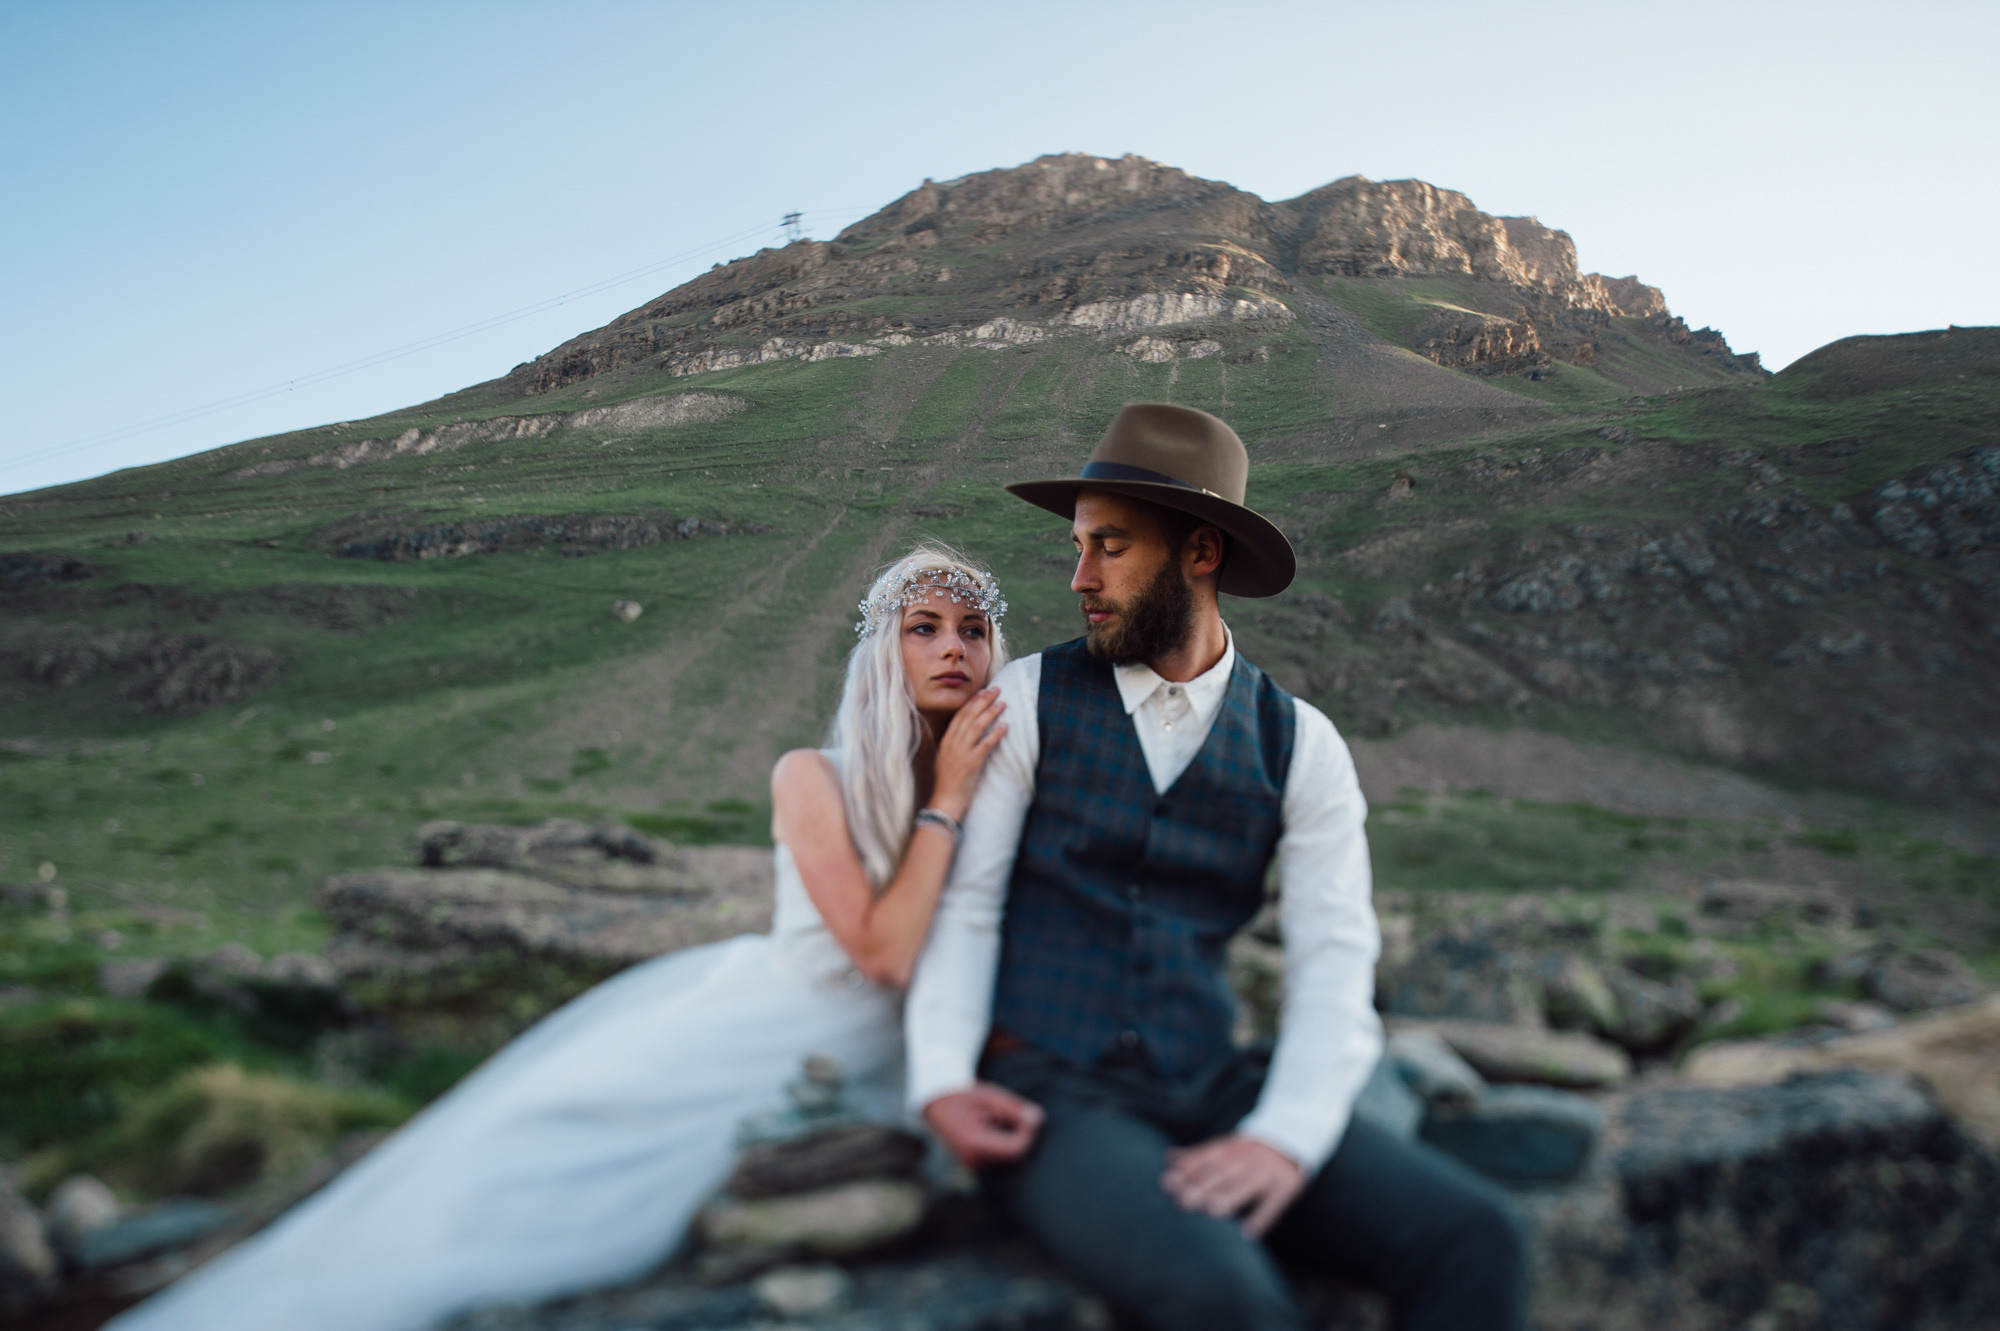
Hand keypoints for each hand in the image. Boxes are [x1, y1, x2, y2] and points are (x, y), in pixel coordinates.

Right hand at [923, 1082, 1043, 1168]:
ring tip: (993, 1118)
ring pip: (1009, 1156)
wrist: (935, 1105)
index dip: (1029, 1133)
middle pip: (1015, 1155)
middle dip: (1019, 1133)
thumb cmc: (963, 1097)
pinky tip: (991, 1127)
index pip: (1016, 1150)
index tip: (1030, 1114)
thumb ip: (1014, 1109)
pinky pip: (1000, 1157)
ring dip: (1011, 1137)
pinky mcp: (976, 1166)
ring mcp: (973, 1166)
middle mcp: (973, 1161)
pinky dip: (1003, 1141)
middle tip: (1004, 1112)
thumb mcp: (989, 1096)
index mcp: (974, 1144)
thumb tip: (1038, 1120)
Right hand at [930, 688, 1006, 817]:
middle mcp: (953, 743)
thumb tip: (965, 733)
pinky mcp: (972, 762)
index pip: (960, 715)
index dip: (972, 702)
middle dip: (984, 700)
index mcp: (946, 740)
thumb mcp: (945, 758)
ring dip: (991, 712)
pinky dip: (996, 734)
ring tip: (1002, 703)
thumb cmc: (947, 782)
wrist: (945, 800)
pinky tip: (1006, 726)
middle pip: (969, 715)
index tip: (982, 692)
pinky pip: (986, 744)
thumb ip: (954, 744)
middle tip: (996, 689)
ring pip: (978, 725)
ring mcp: (962, 751)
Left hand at [1162, 1134, 1304, 1238]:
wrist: (1293, 1140)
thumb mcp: (1227, 1147)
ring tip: (1213, 1212)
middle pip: (1222, 1173)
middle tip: (1185, 1201)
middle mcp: (1246, 1159)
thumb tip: (1168, 1159)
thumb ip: (1199, 1155)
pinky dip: (1262, 1218)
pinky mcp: (1286, 1186)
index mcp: (1229, 1149)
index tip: (1168, 1183)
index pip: (1205, 1159)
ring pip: (1246, 1186)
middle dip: (1203, 1186)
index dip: (1186, 1172)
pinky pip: (1273, 1204)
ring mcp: (1266, 1173)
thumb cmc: (1249, 1151)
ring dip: (1230, 1197)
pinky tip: (1249, 1234)